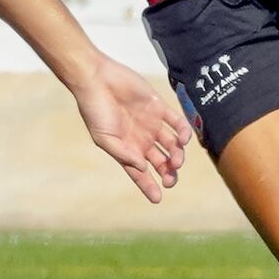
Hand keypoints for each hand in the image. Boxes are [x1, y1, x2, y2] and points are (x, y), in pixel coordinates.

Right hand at [71, 55, 191, 201]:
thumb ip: (123, 154)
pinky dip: (183, 133)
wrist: (97, 80)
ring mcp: (152, 124)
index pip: (141, 173)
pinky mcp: (159, 107)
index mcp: (127, 149)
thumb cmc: (95, 111)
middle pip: (161, 162)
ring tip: (175, 160)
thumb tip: (143, 168)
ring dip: (177, 155)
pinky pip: (177, 123)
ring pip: (171, 145)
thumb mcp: (104, 138)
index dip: (149, 186)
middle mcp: (141, 139)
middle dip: (168, 173)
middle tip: (171, 178)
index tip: (157, 198)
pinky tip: (182, 140)